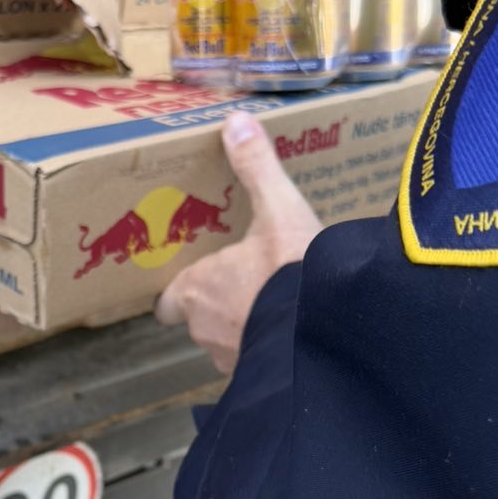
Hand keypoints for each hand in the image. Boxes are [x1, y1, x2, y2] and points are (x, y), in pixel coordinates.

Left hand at [155, 109, 320, 373]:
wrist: (328, 333)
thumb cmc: (291, 272)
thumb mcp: (279, 210)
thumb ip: (256, 168)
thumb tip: (235, 121)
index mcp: (196, 289)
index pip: (168, 301)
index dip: (180, 291)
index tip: (197, 279)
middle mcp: (204, 329)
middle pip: (200, 318)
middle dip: (220, 303)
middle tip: (245, 282)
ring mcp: (231, 359)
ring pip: (229, 342)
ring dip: (245, 327)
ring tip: (275, 306)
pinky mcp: (261, 377)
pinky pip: (258, 363)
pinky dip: (271, 349)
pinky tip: (295, 332)